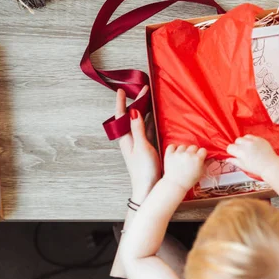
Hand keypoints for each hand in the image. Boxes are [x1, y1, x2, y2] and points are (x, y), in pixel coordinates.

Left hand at [116, 87, 160, 203]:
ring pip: (141, 122)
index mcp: (126, 139)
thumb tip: (132, 112)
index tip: (121, 90)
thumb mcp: (141, 147)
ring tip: (150, 98)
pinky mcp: (148, 147)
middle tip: (143, 90)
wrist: (148, 188)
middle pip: (132, 117)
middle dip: (136, 102)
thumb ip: (138, 129)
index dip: (121, 102)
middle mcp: (131, 139)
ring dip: (145, 110)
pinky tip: (157, 116)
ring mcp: (140, 143)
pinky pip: (149, 129)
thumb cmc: (143, 170)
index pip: (121, 116)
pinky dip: (152, 120)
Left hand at [163, 145, 206, 190]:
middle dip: (193, 152)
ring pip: (183, 146)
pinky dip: (173, 148)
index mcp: (197, 159)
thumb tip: (209, 158)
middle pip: (193, 147)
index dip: (202, 153)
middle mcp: (188, 154)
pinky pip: (171, 146)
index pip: (203, 150)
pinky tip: (175, 152)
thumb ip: (205, 164)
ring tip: (182, 157)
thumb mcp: (201, 173)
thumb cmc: (189, 180)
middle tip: (191, 158)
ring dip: (183, 150)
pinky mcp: (170, 155)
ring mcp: (178, 154)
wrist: (175, 185)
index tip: (200, 156)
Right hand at [226, 135, 278, 177]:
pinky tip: (254, 147)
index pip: (230, 147)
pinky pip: (252, 136)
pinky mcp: (260, 139)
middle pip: (237, 141)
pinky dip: (251, 140)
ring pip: (244, 137)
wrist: (270, 166)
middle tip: (242, 152)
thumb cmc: (258, 168)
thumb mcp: (243, 166)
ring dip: (244, 142)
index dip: (231, 151)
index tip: (234, 154)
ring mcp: (254, 140)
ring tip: (248, 149)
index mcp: (240, 151)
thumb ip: (234, 161)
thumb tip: (228, 159)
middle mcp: (246, 144)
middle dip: (237, 146)